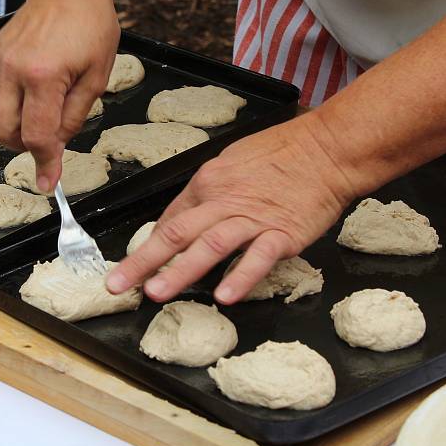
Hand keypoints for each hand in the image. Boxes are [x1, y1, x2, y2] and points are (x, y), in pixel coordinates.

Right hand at [0, 0, 119, 191]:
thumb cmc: (90, 27)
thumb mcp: (97, 78)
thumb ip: (74, 118)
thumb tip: (56, 149)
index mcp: (44, 76)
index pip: (36, 136)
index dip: (44, 163)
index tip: (49, 182)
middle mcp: (12, 69)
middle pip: (1, 132)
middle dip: (22, 145)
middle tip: (46, 138)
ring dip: (14, 127)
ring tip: (41, 109)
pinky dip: (8, 106)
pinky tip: (30, 92)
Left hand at [106, 115, 357, 303]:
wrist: (327, 148)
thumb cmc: (282, 153)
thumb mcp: (233, 162)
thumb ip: (209, 192)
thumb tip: (184, 218)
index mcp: (208, 182)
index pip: (171, 219)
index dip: (147, 246)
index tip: (130, 267)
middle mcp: (223, 200)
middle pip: (176, 233)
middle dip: (143, 261)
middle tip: (118, 284)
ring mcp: (253, 217)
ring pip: (209, 245)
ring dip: (180, 271)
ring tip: (156, 293)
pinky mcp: (283, 232)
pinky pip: (258, 257)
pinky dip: (241, 277)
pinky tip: (225, 297)